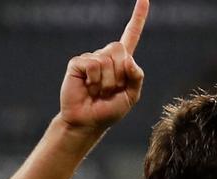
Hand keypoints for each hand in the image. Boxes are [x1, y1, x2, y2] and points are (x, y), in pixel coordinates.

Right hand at [59, 0, 148, 132]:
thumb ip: (136, 77)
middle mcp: (106, 56)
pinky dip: (94, 80)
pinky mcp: (78, 63)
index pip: (131, 34)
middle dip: (119, 73)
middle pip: (120, 49)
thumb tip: (129, 59)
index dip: (138, 17)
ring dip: (107, 82)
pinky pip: (93, 64)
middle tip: (110, 90)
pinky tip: (88, 88)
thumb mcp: (131, 97)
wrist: (87, 122)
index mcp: (122, 62)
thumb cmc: (109, 111)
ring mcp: (91, 58)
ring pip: (107, 59)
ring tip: (98, 92)